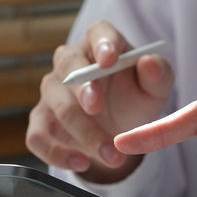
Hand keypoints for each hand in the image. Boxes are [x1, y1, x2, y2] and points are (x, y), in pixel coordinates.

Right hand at [27, 20, 174, 183]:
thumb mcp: (155, 89)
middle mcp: (70, 62)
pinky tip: (81, 163)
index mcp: (101, 44)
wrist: (120, 130)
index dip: (102, 44)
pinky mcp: (42, 121)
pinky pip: (37, 136)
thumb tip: (150, 63)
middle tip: (96, 107)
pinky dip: (56, 153)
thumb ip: (158, 75)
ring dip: (82, 131)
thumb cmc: (136, 98)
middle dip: (82, 87)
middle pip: (69, 66)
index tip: (109, 60)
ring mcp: (52, 91)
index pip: (98, 33)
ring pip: (56, 105)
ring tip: (111, 155)